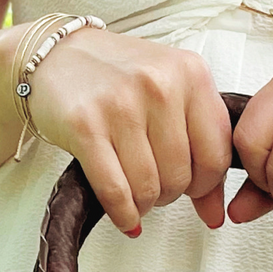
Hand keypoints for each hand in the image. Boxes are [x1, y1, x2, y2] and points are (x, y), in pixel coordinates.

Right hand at [22, 27, 233, 234]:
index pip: (217, 155)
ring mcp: (120, 103)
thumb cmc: (118, 78)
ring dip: (145, 203)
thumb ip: (201, 150)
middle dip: (169, 193)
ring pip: (149, 187)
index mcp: (191, 73)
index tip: (193, 188)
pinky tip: (125, 215)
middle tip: (155, 186)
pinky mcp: (84, 124)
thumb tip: (215, 216)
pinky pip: (115, 191)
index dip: (206, 185)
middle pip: (181, 176)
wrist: (55, 55)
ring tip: (137, 193)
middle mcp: (158, 84)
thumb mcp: (171, 98)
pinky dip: (123, 213)